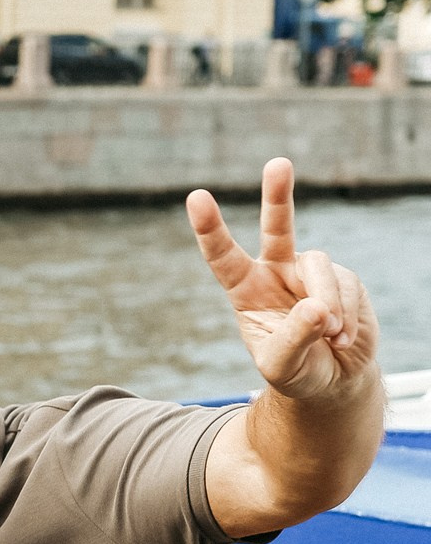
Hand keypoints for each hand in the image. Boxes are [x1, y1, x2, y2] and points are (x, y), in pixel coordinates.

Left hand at [188, 158, 377, 403]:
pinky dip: (345, 315)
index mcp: (245, 289)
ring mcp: (310, 273)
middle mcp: (276, 273)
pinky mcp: (343, 279)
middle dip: (278, 195)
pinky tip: (340, 338)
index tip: (196, 196)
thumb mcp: (281, 365)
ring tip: (328, 335)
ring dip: (325, 302)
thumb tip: (316, 308)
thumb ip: (292, 339)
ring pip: (319, 266)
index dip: (210, 228)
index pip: (223, 256)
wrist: (332, 380)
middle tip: (278, 163)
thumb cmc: (296, 371)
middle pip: (277, 227)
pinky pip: (346, 286)